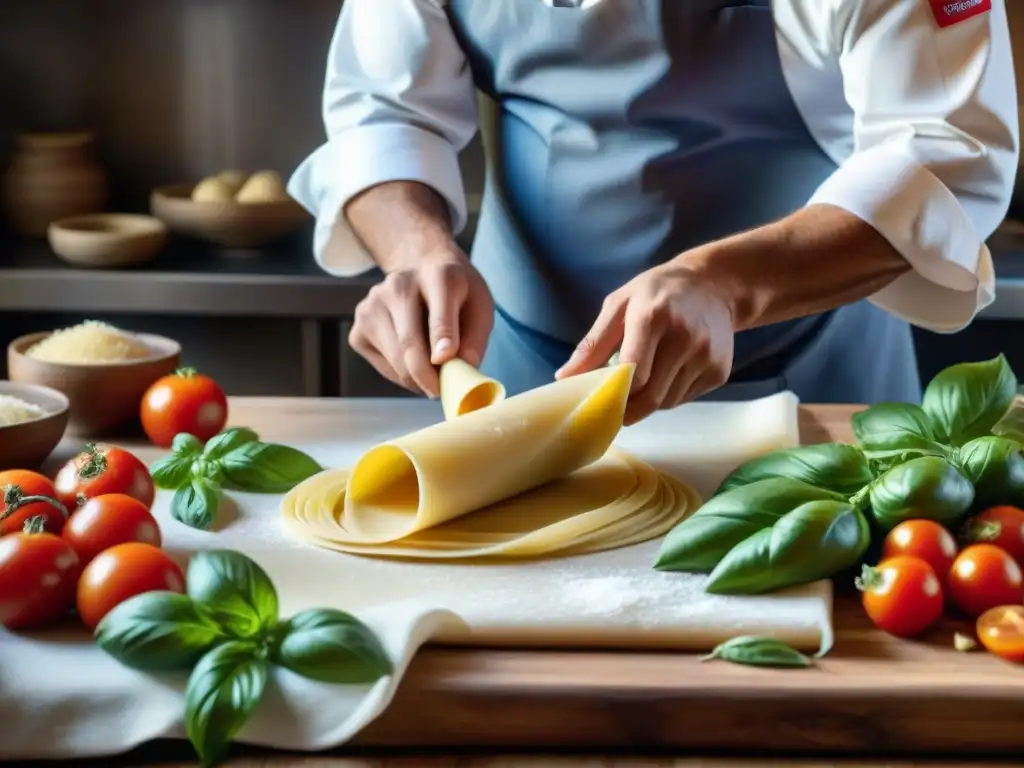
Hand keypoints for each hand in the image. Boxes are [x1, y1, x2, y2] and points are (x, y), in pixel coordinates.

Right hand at [348, 247, 493, 396]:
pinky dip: (402, 375)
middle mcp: (399, 285)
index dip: (442, 338)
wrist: (423, 269)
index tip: (445, 361)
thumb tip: (462, 369)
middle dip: (429, 377)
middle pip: (410, 343)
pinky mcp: (358, 330)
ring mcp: (372, 306)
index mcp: (438, 276)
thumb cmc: (456, 295)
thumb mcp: (480, 307)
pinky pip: (384, 367)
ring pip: (396, 361)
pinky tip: (413, 360)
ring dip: (418, 379)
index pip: (438, 313)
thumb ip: (475, 338)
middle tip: (444, 391)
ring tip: (434, 372)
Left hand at [556, 262, 734, 424]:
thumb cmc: (657, 293)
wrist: (714, 285)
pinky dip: (670, 396)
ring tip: (643, 384)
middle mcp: (684, 338)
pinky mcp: (720, 371)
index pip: (632, 372)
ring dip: (649, 402)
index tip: (600, 402)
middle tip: (615, 410)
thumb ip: (592, 343)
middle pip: (651, 395)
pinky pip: (685, 398)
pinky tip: (667, 376)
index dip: (615, 394)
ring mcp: (706, 356)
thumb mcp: (619, 305)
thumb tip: (563, 377)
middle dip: (629, 410)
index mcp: (653, 317)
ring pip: (668, 401)